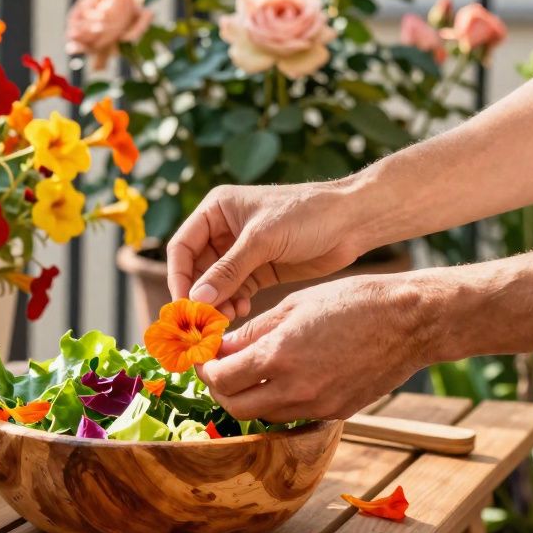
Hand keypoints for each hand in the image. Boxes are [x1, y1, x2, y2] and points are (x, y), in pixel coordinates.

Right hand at [166, 182, 365, 317]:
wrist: (352, 221)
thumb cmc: (306, 215)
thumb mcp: (262, 240)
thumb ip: (228, 270)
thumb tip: (196, 299)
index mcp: (216, 210)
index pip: (183, 247)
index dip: (179, 276)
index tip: (184, 305)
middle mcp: (224, 230)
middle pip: (196, 269)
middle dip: (199, 295)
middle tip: (202, 322)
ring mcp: (241, 251)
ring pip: (215, 284)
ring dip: (217, 302)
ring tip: (225, 319)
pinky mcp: (260, 269)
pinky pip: (236, 290)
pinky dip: (234, 302)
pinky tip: (241, 311)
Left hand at [196, 273, 440, 421]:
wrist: (410, 321)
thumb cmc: (353, 302)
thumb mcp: (294, 305)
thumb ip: (253, 331)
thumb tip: (222, 346)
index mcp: (279, 356)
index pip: (222, 378)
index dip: (207, 368)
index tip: (205, 356)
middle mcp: (295, 389)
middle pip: (236, 407)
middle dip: (221, 389)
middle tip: (220, 368)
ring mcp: (318, 406)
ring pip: (264, 416)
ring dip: (248, 398)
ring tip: (249, 372)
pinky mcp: (336, 412)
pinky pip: (294, 416)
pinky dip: (278, 402)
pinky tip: (283, 378)